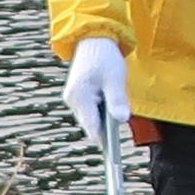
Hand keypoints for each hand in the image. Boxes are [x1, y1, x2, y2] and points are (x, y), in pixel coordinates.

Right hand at [63, 36, 131, 151]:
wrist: (94, 39)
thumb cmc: (105, 57)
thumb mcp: (115, 78)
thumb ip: (117, 100)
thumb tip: (121, 120)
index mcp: (80, 97)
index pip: (92, 127)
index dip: (104, 142)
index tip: (114, 155)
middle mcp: (73, 101)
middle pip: (91, 125)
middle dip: (107, 127)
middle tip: (121, 117)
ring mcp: (74, 99)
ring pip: (92, 118)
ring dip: (105, 117)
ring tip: (115, 96)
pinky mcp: (78, 96)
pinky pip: (91, 110)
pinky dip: (102, 110)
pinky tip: (109, 97)